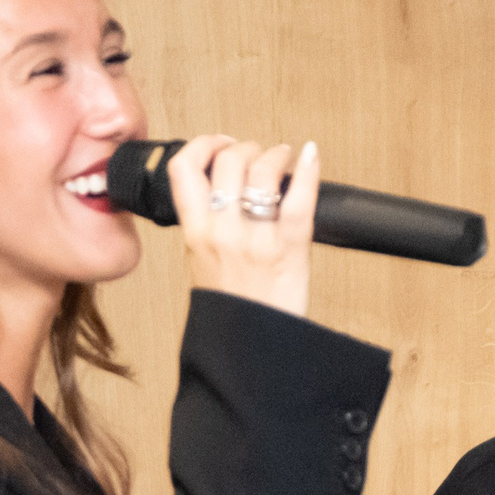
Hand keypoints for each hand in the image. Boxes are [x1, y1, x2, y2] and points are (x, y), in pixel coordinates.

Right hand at [168, 134, 318, 316]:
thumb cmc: (232, 310)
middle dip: (246, 147)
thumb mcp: (200, 263)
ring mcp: (256, 239)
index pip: (184, 169)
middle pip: (228, 161)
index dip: (203, 144)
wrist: (252, 349)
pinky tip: (311, 159)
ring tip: (282, 159)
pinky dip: (309, 171)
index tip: (218, 145)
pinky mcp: (290, 249)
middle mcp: (222, 232)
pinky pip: (300, 199)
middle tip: (257, 154)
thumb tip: (220, 187)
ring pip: (263, 172)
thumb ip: (205, 225)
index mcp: (195, 234)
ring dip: (276, 155)